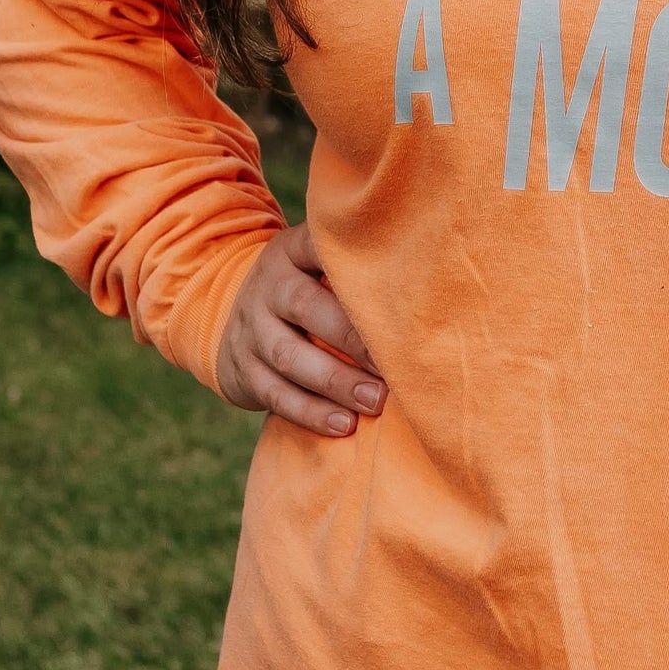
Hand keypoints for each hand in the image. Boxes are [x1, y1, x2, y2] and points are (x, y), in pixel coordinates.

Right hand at [216, 223, 386, 436]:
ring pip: (290, 356)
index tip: (398, 287)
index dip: (354, 265)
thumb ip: (360, 273)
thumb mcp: (319, 267)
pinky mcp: (243, 371)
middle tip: (396, 363)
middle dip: (353, 338)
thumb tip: (430, 292)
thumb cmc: (309, 295)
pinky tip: (345, 424)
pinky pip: (276, 394)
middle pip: (306, 305)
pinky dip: (311, 412)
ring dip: (337, 381)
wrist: (238, 321)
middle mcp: (269, 286)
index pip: (320, 246)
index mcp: (293, 253)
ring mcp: (251, 329)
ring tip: (376, 401)